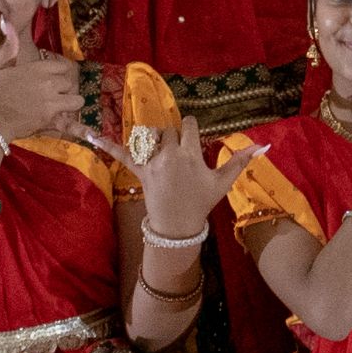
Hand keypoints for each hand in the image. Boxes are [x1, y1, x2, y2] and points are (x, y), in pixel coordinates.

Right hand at [0, 18, 80, 142]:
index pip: (63, 66)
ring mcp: (50, 99)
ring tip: (58, 108)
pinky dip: (68, 119)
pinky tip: (62, 120)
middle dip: (62, 90)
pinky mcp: (51, 116)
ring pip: (76, 99)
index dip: (59, 74)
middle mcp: (47, 81)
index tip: (52, 81)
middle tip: (50, 97)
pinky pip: (71, 116)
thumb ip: (10, 48)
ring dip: (69, 103)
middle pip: (68, 82)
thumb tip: (8, 23)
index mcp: (37, 68)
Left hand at [87, 115, 263, 239]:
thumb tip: (265, 146)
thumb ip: (241, 160)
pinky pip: (120, 154)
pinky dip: (103, 144)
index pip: (188, 125)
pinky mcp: (137, 171)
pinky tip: (86, 133)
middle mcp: (169, 155)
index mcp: (190, 154)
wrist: (176, 227)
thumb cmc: (201, 203)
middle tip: (178, 152)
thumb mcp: (223, 182)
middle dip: (173, 135)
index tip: (192, 139)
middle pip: (168, 128)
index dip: (190, 130)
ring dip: (153, 137)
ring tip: (159, 148)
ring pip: (148, 135)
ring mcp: (151, 163)